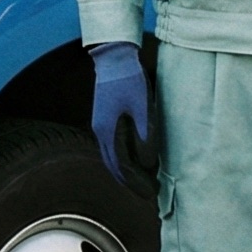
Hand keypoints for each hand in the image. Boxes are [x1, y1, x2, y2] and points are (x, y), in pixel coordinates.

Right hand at [89, 42, 156, 196]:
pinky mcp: (103, 118)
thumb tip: (148, 163)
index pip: (122, 168)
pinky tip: (131, 159)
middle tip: (147, 194)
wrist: (113, 57)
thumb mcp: (144, 108)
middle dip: (129, 183)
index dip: (137, 183)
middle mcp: (101, 132)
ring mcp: (100, 125)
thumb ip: (146, 137)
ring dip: (124, 173)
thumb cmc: (130, 80)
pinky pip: (110, 147)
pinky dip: (120, 159)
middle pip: (113, 167)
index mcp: (109, 132)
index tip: (152, 193)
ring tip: (140, 181)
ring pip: (110, 158)